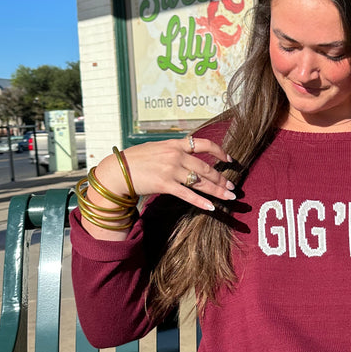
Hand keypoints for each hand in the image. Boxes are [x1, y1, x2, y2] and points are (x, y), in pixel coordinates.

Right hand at [79, 136, 234, 237]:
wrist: (118, 169)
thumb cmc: (136, 159)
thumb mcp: (157, 147)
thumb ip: (174, 149)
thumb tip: (188, 153)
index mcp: (175, 144)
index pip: (204, 144)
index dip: (220, 151)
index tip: (230, 160)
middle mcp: (175, 155)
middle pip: (206, 168)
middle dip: (221, 178)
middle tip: (232, 187)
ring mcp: (171, 170)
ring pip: (200, 182)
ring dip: (217, 191)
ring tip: (229, 197)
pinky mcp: (165, 185)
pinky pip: (187, 195)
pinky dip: (201, 202)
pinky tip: (212, 208)